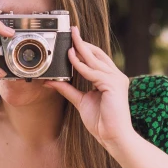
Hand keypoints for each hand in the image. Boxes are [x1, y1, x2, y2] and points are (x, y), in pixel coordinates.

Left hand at [42, 26, 135, 149]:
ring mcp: (116, 79)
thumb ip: (68, 90)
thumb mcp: (81, 101)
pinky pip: (93, 72)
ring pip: (95, 60)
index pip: (98, 58)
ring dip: (81, 49)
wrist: (114, 137)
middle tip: (72, 31)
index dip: (85, 48)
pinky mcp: (113, 85)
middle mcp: (116, 76)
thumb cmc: (102, 122)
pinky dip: (81, 65)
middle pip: (98, 54)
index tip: (73, 39)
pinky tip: (71, 58)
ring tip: (70, 41)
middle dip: (84, 42)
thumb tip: (52, 81)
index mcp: (111, 79)